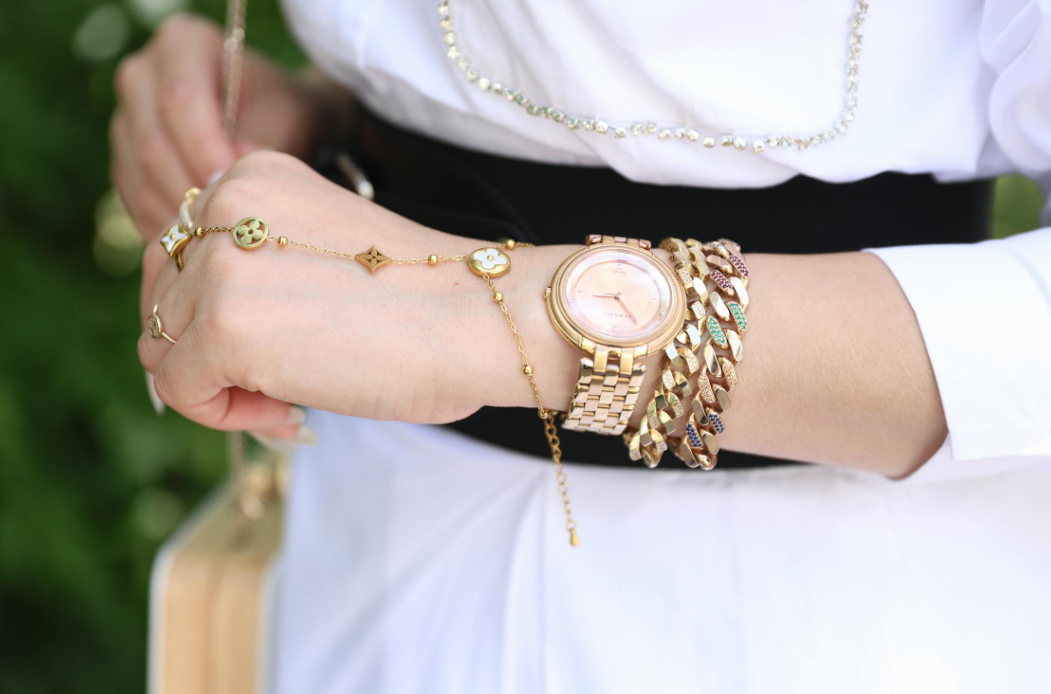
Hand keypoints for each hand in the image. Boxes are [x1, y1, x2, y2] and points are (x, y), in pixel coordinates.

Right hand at [111, 13, 341, 237]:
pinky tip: (197, 248)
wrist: (274, 125)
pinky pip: (134, 199)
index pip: (180, 100)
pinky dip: (165, 227)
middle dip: (190, 188)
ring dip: (176, 216)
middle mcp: (141, 76)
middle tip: (225, 223)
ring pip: (138, 177)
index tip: (231, 185)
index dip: (204, 148)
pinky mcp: (124, 162)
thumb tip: (226, 182)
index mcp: (182, 44)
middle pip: (151, 141)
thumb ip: (261, 145)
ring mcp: (125, 120)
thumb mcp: (289, 120)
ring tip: (215, 240)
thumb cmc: (286, 115)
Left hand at [136, 151, 546, 433]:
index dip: (216, 310)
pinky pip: (177, 387)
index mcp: (252, 176)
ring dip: (218, 385)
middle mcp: (222, 202)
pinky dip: (223, 414)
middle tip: (278, 381)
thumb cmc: (427, 300)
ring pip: (162, 344)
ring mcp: (218, 262)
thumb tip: (189, 336)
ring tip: (286, 399)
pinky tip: (288, 411)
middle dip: (209, 350)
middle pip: (164, 297)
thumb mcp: (319, 252)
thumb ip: (255, 266)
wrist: (478, 318)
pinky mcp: (222, 324)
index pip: (182, 250)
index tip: (278, 343)